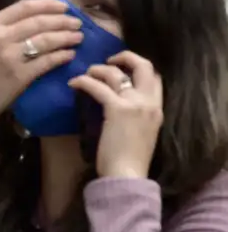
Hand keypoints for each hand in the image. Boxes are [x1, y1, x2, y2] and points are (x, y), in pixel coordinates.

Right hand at [0, 0, 83, 145]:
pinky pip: (47, 61)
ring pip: (47, 40)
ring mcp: (10, 57)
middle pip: (40, 21)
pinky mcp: (20, 76)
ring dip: (67, 37)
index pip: (25, 7)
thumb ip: (2, 29)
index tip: (64, 7)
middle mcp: (0, 37)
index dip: (49, 5)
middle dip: (63, 21)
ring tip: (78, 37)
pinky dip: (62, 56)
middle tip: (77, 23)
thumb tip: (34, 18)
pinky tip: (70, 55)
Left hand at [68, 51, 162, 177]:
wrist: (128, 175)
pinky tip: (73, 84)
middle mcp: (150, 102)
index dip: (138, 67)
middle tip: (108, 60)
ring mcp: (135, 104)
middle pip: (144, 65)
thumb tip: (117, 104)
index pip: (156, 77)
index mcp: (158, 109)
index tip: (122, 68)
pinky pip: (97, 87)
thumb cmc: (131, 160)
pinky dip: (83, 81)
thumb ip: (136, 115)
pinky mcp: (116, 109)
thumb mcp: (142, 132)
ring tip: (86, 74)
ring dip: (98, 69)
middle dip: (125, 56)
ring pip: (116, 73)